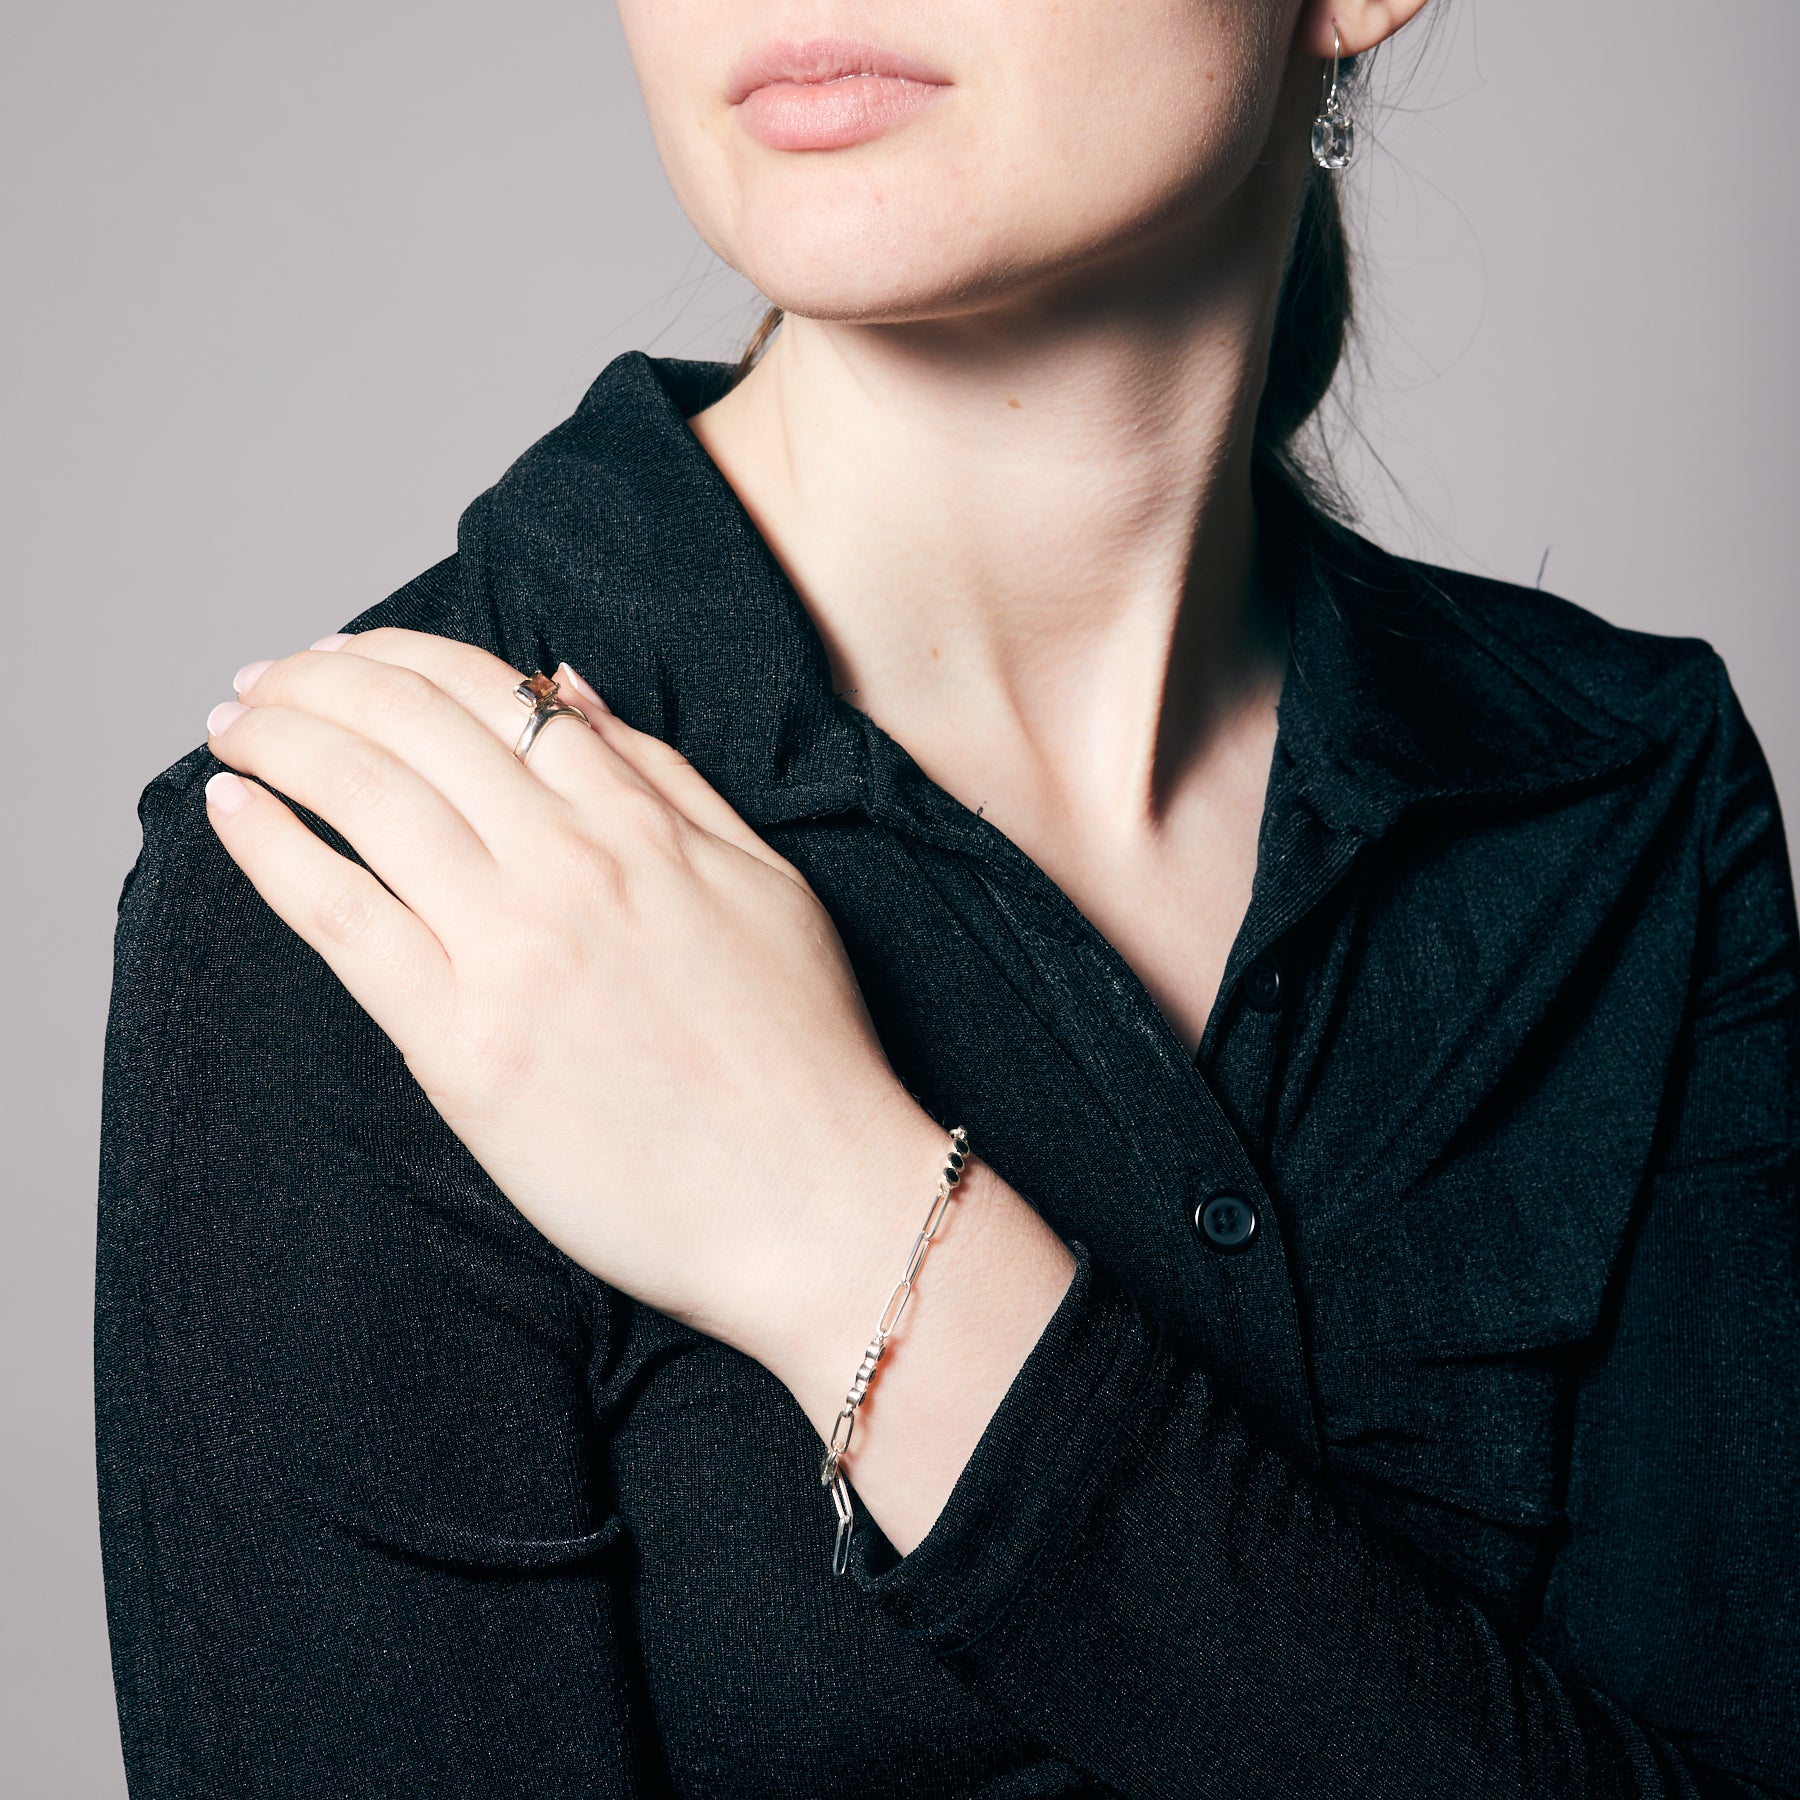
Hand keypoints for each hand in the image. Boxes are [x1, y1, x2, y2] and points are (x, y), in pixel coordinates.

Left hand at [202, 629, 950, 1382]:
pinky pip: (343, 920)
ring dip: (279, 741)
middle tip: (261, 682)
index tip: (344, 658)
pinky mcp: (467, 1048)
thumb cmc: (804, 1054)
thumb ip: (666, 778)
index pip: (493, 695)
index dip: (399, 658)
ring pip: (366, 799)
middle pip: (412, 727)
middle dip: (316, 682)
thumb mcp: (764, 882)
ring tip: (230, 727)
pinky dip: (273, 850)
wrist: (816, 1201)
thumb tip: (569, 687)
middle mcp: (571, 864)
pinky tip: (231, 810)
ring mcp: (514, 952)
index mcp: (644, 822)